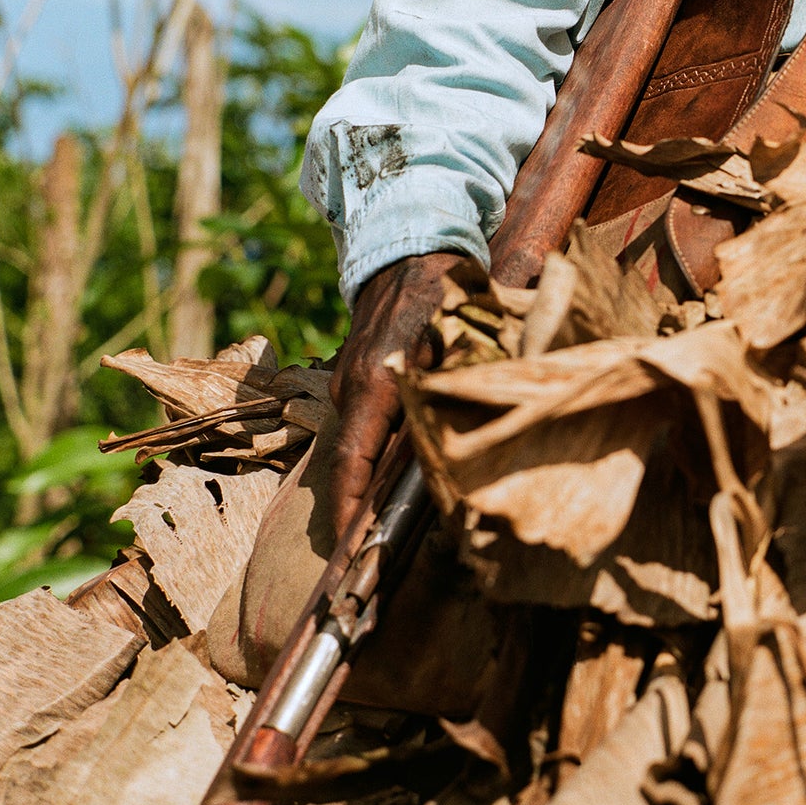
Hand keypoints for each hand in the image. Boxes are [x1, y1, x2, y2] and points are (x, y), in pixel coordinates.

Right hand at [329, 250, 475, 538]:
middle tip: (368, 559)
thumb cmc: (443, 292)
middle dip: (357, 510)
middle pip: (350, 461)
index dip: (350, 508)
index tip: (350, 548)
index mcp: (374, 385)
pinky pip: (363, 424)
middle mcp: (351, 388)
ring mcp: (348, 381)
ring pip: (357, 443)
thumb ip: (450, 391)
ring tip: (379, 532)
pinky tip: (393, 477)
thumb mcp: (457, 340)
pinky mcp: (355, 375)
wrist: (410, 245)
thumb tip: (448, 444)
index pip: (352, 461)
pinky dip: (374, 452)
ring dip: (367, 482)